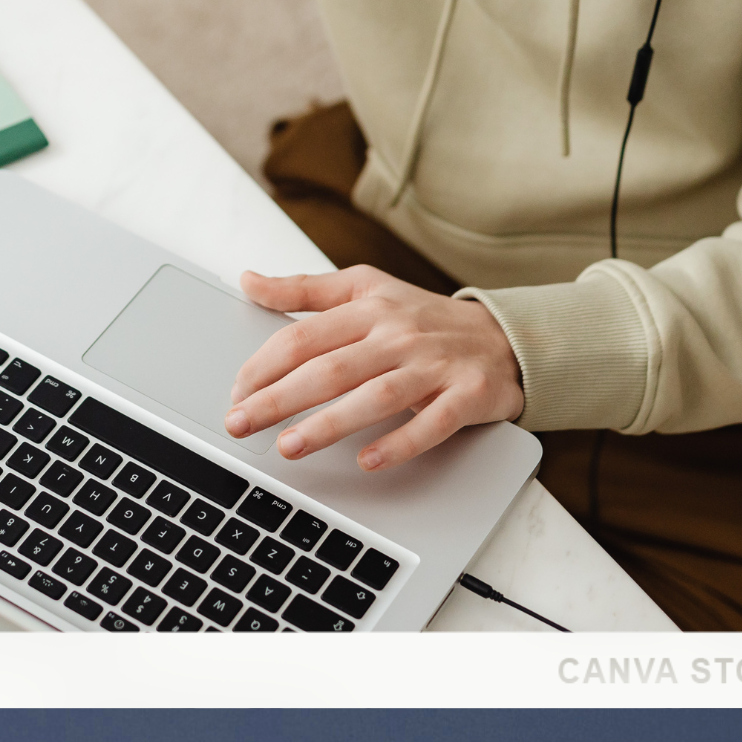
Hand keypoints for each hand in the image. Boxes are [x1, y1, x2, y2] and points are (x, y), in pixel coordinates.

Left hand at [223, 267, 523, 470]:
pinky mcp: (467, 395)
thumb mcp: (365, 288)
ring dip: (329, 424)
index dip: (265, 365)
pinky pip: (431, 424)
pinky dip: (400, 443)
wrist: (505, 336)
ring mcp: (434, 366)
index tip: (236, 391)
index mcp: (368, 307)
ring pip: (375, 396)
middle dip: (279, 398)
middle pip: (330, 368)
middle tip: (240, 423)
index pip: (305, 336)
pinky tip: (368, 461)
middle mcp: (398, 334)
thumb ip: (305, 290)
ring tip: (289, 446)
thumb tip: (248, 280)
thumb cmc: (423, 317)